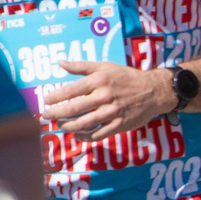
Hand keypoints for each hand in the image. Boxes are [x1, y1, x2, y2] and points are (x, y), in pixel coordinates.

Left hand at [44, 62, 177, 138]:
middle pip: (73, 109)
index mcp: (99, 80)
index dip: (55, 97)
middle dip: (55, 114)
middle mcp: (104, 97)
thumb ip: (81, 66)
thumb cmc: (127, 77)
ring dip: (67, 126)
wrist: (154, 91)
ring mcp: (112, 113)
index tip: (46, 101)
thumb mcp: (105, 67)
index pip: (70, 91)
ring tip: (61, 125)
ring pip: (82, 124)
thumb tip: (60, 62)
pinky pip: (96, 134)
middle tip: (46, 115)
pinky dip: (84, 136)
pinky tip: (77, 134)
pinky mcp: (119, 125)